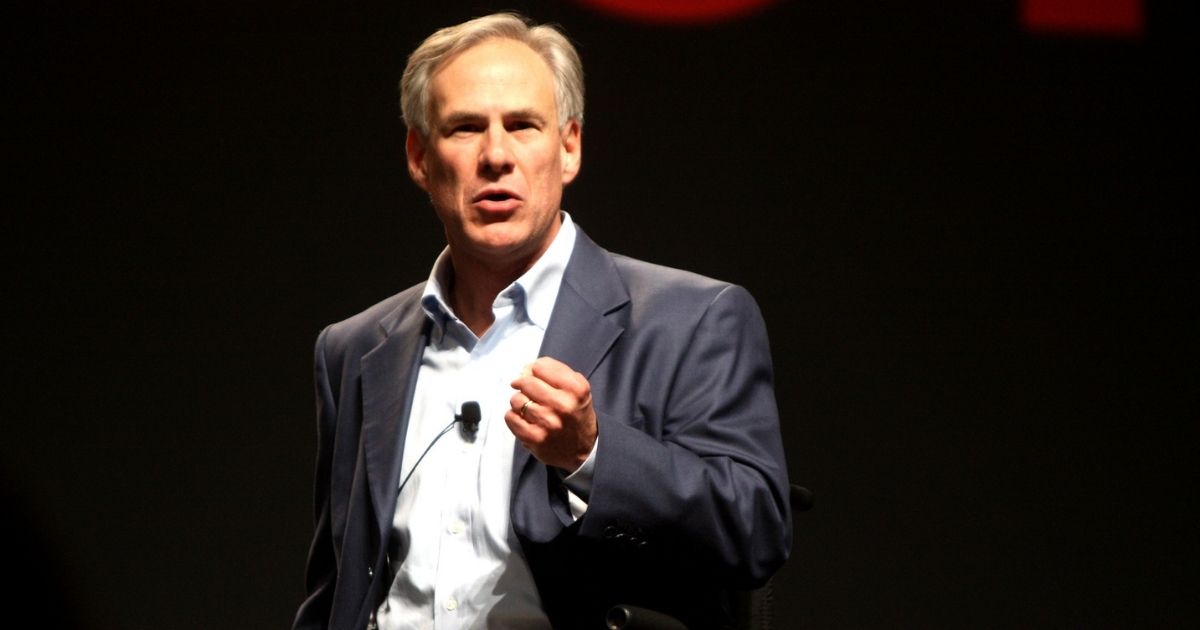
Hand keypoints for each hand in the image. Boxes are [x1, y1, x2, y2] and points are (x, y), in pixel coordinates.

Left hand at [506, 356, 596, 471]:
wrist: (584, 449)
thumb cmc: (575, 412)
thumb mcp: (576, 387)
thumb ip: (553, 371)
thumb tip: (524, 370)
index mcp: (576, 389)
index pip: (540, 366)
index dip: (536, 370)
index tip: (538, 378)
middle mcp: (563, 405)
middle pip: (526, 382)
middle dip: (525, 385)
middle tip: (532, 394)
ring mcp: (548, 423)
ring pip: (516, 400)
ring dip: (520, 402)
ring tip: (531, 409)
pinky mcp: (535, 438)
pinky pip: (510, 417)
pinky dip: (514, 417)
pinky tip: (526, 420)